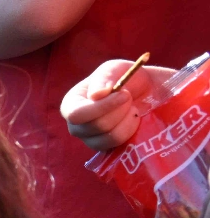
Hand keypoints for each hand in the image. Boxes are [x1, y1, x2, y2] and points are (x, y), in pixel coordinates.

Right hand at [62, 60, 177, 152]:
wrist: (146, 91)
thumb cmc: (126, 77)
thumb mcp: (115, 69)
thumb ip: (104, 77)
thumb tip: (94, 96)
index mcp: (71, 104)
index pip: (76, 114)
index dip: (101, 107)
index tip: (125, 95)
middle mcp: (76, 126)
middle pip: (94, 127)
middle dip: (119, 111)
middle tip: (129, 98)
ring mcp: (90, 140)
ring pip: (107, 137)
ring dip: (126, 120)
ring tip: (132, 108)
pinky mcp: (106, 149)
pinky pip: (117, 145)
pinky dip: (130, 130)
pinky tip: (133, 119)